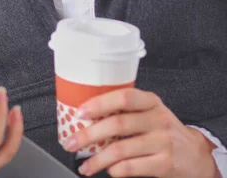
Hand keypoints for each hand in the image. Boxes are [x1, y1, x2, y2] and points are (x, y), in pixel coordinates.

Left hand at [64, 87, 218, 177]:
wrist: (196, 155)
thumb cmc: (163, 130)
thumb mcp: (149, 113)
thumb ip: (125, 111)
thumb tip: (85, 116)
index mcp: (150, 101)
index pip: (123, 97)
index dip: (99, 104)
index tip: (79, 112)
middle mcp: (158, 119)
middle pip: (117, 124)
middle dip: (88, 134)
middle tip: (71, 142)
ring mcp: (163, 142)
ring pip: (121, 149)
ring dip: (97, 159)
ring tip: (84, 165)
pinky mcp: (166, 164)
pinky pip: (132, 167)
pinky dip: (115, 170)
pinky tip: (108, 170)